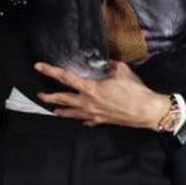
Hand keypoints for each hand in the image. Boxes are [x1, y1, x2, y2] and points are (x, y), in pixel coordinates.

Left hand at [35, 60, 170, 128]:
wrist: (146, 111)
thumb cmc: (135, 91)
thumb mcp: (122, 71)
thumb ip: (111, 65)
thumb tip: (107, 63)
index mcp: (91, 88)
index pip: (65, 78)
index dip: (50, 71)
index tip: (39, 67)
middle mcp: (88, 103)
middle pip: (63, 99)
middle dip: (49, 97)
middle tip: (40, 95)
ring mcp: (94, 114)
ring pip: (72, 113)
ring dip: (62, 111)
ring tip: (54, 110)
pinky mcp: (102, 121)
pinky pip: (87, 121)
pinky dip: (82, 119)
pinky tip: (81, 119)